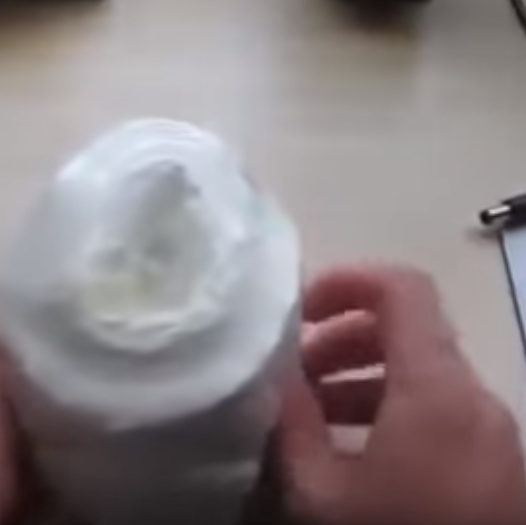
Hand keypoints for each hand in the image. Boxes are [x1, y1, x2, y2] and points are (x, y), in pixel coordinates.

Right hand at [279, 266, 525, 524]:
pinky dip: (391, 409)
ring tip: (310, 415)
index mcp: (435, 389)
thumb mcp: (320, 492)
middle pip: (408, 329)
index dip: (346, 280)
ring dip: (361, 378)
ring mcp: (490, 430)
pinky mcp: (493, 460)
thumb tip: (277, 376)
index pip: (401, 287)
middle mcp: (473, 397)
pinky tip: (351, 452)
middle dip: (340, 338)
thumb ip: (292, 422)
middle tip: (291, 374)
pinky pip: (438, 409)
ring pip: (422, 372)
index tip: (297, 310)